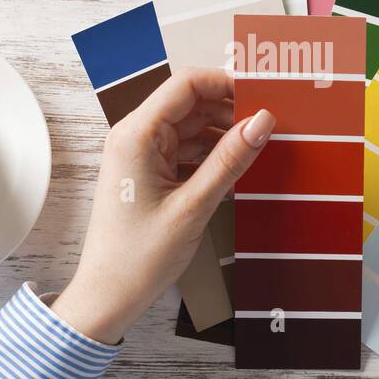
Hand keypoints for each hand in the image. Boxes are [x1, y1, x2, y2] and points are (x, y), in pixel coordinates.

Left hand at [52, 67, 274, 344]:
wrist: (108, 296)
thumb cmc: (138, 257)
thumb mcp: (194, 206)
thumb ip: (230, 160)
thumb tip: (262, 121)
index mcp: (136, 135)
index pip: (186, 84)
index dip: (227, 82)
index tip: (263, 92)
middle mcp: (135, 136)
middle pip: (191, 103)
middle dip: (231, 108)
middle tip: (270, 122)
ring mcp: (142, 154)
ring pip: (193, 127)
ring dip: (225, 133)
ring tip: (260, 145)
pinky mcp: (150, 173)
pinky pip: (188, 150)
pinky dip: (213, 154)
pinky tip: (238, 167)